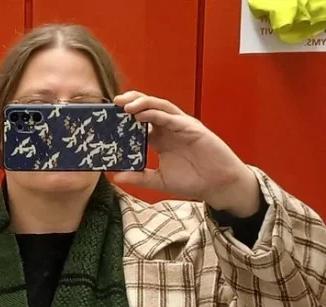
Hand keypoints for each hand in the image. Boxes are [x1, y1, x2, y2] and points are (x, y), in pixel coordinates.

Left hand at [114, 92, 260, 216]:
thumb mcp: (159, 181)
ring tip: (125, 104)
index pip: (139, 121)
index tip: (108, 117)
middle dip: (130, 102)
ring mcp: (180, 125)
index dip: (124, 117)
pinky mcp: (191, 127)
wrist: (217, 185)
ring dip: (141, 102)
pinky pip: (171, 117)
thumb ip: (139, 177)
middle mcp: (169, 128)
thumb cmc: (193, 181)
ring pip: (158, 106)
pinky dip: (156, 113)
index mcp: (161, 139)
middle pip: (147, 108)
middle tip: (113, 103)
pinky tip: (142, 113)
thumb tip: (116, 176)